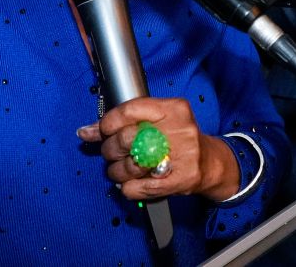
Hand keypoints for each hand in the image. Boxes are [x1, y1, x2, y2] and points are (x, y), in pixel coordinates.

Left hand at [77, 97, 239, 201]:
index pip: (130, 110)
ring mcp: (183, 156)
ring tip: (117, 170)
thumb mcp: (157, 120)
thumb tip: (86, 131)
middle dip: (110, 149)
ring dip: (116, 171)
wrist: (209, 163)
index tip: (103, 130)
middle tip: (109, 153)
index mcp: (174, 109)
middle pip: (127, 139)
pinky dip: (127, 188)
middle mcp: (180, 129)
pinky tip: (127, 184)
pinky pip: (140, 187)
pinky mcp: (181, 180)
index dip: (109, 122)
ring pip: (131, 165)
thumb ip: (124, 122)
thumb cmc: (178, 138)